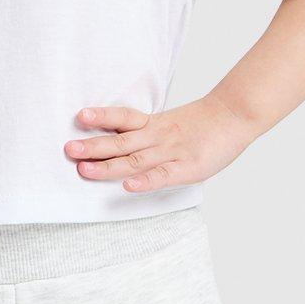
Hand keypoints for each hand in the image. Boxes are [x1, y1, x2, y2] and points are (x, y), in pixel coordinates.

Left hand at [64, 95, 254, 191]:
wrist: (236, 116)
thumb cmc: (204, 124)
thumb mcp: (171, 122)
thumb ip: (147, 131)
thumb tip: (118, 139)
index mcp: (155, 124)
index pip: (124, 117)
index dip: (102, 116)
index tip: (79, 117)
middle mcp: (158, 137)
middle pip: (121, 141)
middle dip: (93, 147)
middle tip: (68, 149)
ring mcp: (172, 153)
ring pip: (135, 160)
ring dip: (108, 166)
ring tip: (84, 169)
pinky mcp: (187, 168)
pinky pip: (162, 176)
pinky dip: (144, 182)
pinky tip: (127, 187)